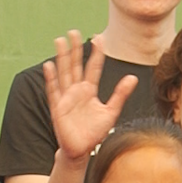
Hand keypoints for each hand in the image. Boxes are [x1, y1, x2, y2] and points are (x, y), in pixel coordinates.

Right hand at [43, 31, 137, 162]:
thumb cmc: (94, 132)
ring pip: (64, 73)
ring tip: (60, 41)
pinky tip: (49, 65)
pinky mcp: (58, 108)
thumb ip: (120, 94)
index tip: (98, 37)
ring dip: (61, 57)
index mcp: (89, 90)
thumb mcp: (111, 112)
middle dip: (74, 49)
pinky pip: (54, 91)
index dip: (96, 53)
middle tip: (74, 31)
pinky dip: (51, 78)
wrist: (81, 151)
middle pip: (75, 65)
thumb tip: (133, 77)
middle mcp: (76, 91)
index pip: (93, 67)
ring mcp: (66, 98)